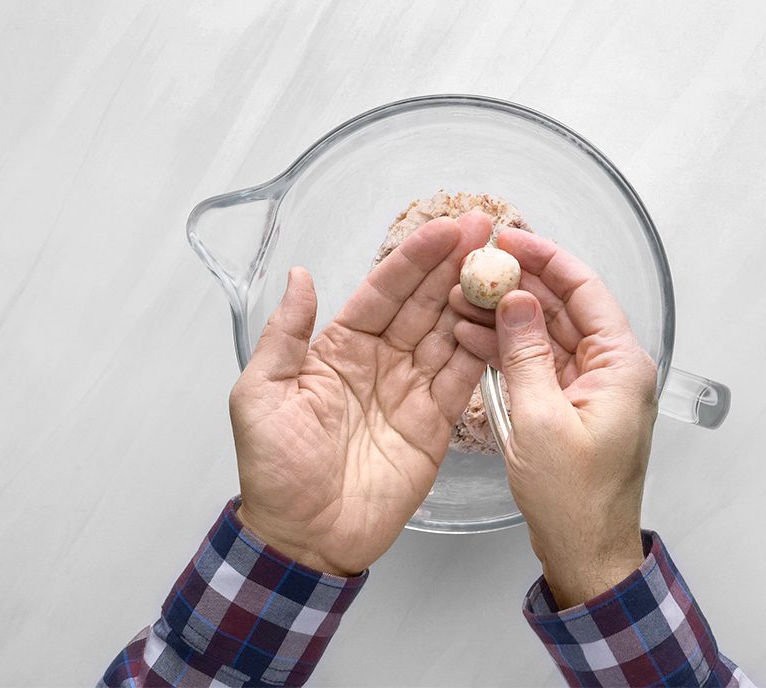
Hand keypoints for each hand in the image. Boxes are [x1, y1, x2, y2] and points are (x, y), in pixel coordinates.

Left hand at [229, 212, 491, 575]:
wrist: (304, 537)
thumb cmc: (273, 470)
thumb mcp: (261, 393)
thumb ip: (285, 334)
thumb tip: (301, 275)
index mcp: (339, 347)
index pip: (383, 291)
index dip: (414, 258)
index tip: (445, 228)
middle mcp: (380, 361)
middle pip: (424, 303)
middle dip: (454, 264)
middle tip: (489, 229)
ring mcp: (410, 391)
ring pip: (449, 333)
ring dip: (474, 299)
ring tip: (504, 266)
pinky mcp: (435, 424)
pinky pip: (462, 379)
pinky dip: (483, 349)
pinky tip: (503, 320)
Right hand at [451, 228, 657, 606]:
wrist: (585, 553)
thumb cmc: (575, 501)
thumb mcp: (540, 421)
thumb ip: (525, 353)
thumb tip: (517, 300)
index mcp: (621, 365)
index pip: (585, 289)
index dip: (545, 258)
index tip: (508, 239)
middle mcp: (611, 368)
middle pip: (564, 306)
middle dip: (518, 283)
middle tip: (475, 264)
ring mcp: (589, 386)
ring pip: (545, 332)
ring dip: (506, 315)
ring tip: (460, 296)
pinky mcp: (569, 404)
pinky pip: (537, 361)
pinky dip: (506, 347)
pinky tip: (470, 334)